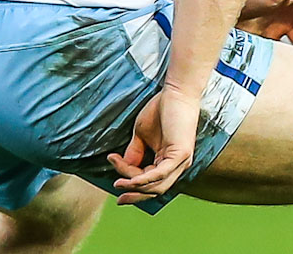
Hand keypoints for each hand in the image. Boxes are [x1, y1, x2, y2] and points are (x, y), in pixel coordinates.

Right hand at [108, 84, 197, 204]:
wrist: (175, 93)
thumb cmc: (160, 110)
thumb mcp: (141, 136)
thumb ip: (134, 153)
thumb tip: (123, 170)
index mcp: (168, 162)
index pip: (147, 180)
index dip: (128, 175)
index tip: (111, 161)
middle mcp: (177, 165)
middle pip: (154, 189)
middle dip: (134, 195)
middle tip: (118, 198)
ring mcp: (181, 161)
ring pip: (157, 185)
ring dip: (135, 187)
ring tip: (118, 183)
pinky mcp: (181, 154)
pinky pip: (161, 174)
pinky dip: (145, 180)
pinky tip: (131, 181)